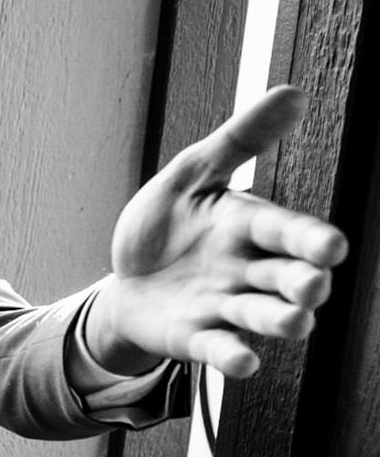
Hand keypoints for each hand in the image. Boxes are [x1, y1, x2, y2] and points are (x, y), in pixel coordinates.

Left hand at [90, 86, 348, 377]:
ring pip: (262, 316)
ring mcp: (224, 307)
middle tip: (312, 285)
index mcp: (248, 226)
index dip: (308, 240)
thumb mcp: (192, 174)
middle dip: (302, 283)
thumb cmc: (167, 224)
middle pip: (285, 279)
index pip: (286, 232)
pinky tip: (244, 362)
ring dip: (280, 321)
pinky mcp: (196, 337)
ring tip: (293, 321)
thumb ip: (240, 141)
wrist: (124, 277)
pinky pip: (219, 349)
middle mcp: (246, 270)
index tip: (331, 247)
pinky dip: (233, 355)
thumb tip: (292, 94)